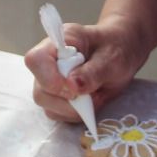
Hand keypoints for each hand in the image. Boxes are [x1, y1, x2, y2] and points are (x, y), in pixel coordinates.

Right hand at [24, 15, 146, 122]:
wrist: (121, 53)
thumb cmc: (116, 49)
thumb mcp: (111, 58)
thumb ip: (93, 71)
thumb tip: (72, 86)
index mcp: (58, 43)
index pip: (36, 60)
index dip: (49, 79)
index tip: (73, 89)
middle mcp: (48, 63)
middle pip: (40, 90)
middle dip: (66, 100)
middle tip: (92, 95)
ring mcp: (48, 81)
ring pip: (47, 105)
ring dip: (72, 109)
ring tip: (94, 96)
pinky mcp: (55, 97)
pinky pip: (57, 113)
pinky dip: (75, 114)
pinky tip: (90, 101)